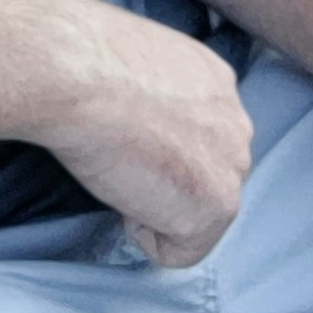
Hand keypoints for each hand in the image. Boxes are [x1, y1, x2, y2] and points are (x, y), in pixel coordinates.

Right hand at [43, 4, 253, 267]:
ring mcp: (233, 168)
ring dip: (153, 205)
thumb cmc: (81, 62)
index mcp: (216, 82)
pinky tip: (120, 189)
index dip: (155, 147)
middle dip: (164, 180)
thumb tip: (135, 116)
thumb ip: (156, 95)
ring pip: (194, 215)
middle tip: (118, 156)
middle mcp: (237, 123)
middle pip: (204, 178)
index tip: (122, 135)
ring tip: (117, 167)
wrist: (75, 74)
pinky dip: (141, 233)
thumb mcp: (133, 62)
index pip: (200, 137)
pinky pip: (177, 250)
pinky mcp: (216, 207)